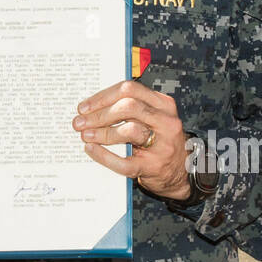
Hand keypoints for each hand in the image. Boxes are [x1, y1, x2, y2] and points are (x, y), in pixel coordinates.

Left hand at [72, 80, 189, 199]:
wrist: (181, 171)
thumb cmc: (159, 140)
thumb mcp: (152, 117)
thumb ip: (129, 108)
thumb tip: (91, 108)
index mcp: (163, 104)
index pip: (130, 89)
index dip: (103, 96)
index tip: (84, 106)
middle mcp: (166, 122)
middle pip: (128, 107)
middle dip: (100, 114)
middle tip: (80, 122)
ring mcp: (162, 145)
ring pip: (129, 131)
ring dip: (102, 132)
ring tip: (85, 135)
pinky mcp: (154, 167)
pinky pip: (125, 162)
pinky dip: (104, 156)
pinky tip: (91, 150)